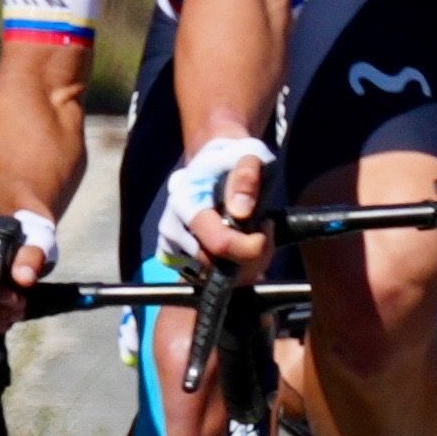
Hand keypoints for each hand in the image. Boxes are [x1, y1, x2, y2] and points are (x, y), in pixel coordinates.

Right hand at [151, 132, 276, 273]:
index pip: (218, 244)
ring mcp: (171, 247)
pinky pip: (209, 280)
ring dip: (244, 264)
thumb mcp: (249, 155)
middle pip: (217, 265)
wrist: (211, 164)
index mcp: (185, 203)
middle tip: (263, 231)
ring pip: (215, 277)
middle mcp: (172, 228)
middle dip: (249, 256)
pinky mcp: (177, 261)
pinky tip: (239, 250)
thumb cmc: (232, 159)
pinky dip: (231, 271)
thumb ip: (246, 177)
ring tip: (252, 236)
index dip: (248, 247)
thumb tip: (240, 211)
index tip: (265, 230)